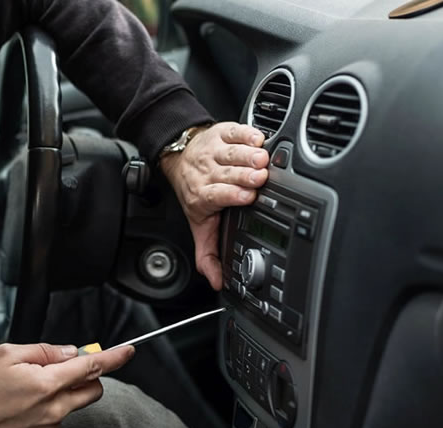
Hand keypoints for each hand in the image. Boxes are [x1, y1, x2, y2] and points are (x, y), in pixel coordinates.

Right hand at [0, 343, 134, 427]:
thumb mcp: (5, 354)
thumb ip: (43, 350)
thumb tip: (68, 352)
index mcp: (47, 384)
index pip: (92, 367)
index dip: (115, 357)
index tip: (128, 351)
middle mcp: (54, 409)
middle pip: (93, 390)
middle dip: (88, 375)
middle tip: (64, 366)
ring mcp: (49, 427)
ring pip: (74, 403)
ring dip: (65, 390)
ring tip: (30, 385)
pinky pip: (58, 417)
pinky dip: (50, 405)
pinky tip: (23, 402)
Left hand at [160, 123, 269, 289]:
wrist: (180, 159)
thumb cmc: (196, 192)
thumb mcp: (200, 225)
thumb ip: (209, 253)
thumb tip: (217, 281)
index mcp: (202, 196)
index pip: (215, 195)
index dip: (231, 195)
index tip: (247, 197)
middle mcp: (207, 172)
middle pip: (227, 173)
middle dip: (243, 174)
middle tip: (259, 176)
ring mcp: (214, 151)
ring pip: (231, 152)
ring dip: (247, 154)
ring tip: (262, 158)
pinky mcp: (221, 133)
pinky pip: (234, 131)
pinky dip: (246, 132)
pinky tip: (258, 138)